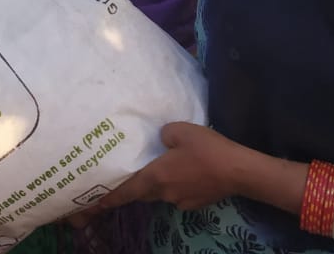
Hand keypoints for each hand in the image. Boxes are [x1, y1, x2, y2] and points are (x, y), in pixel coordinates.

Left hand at [99, 123, 240, 210]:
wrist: (237, 170)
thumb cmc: (206, 149)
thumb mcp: (181, 130)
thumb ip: (164, 134)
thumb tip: (161, 140)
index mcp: (156, 176)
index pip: (127, 190)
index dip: (111, 197)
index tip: (95, 203)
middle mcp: (164, 192)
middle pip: (142, 193)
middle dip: (134, 188)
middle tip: (125, 180)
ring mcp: (180, 200)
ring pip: (161, 193)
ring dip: (157, 185)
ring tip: (161, 171)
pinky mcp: (195, 203)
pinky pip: (178, 194)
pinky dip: (176, 186)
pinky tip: (186, 174)